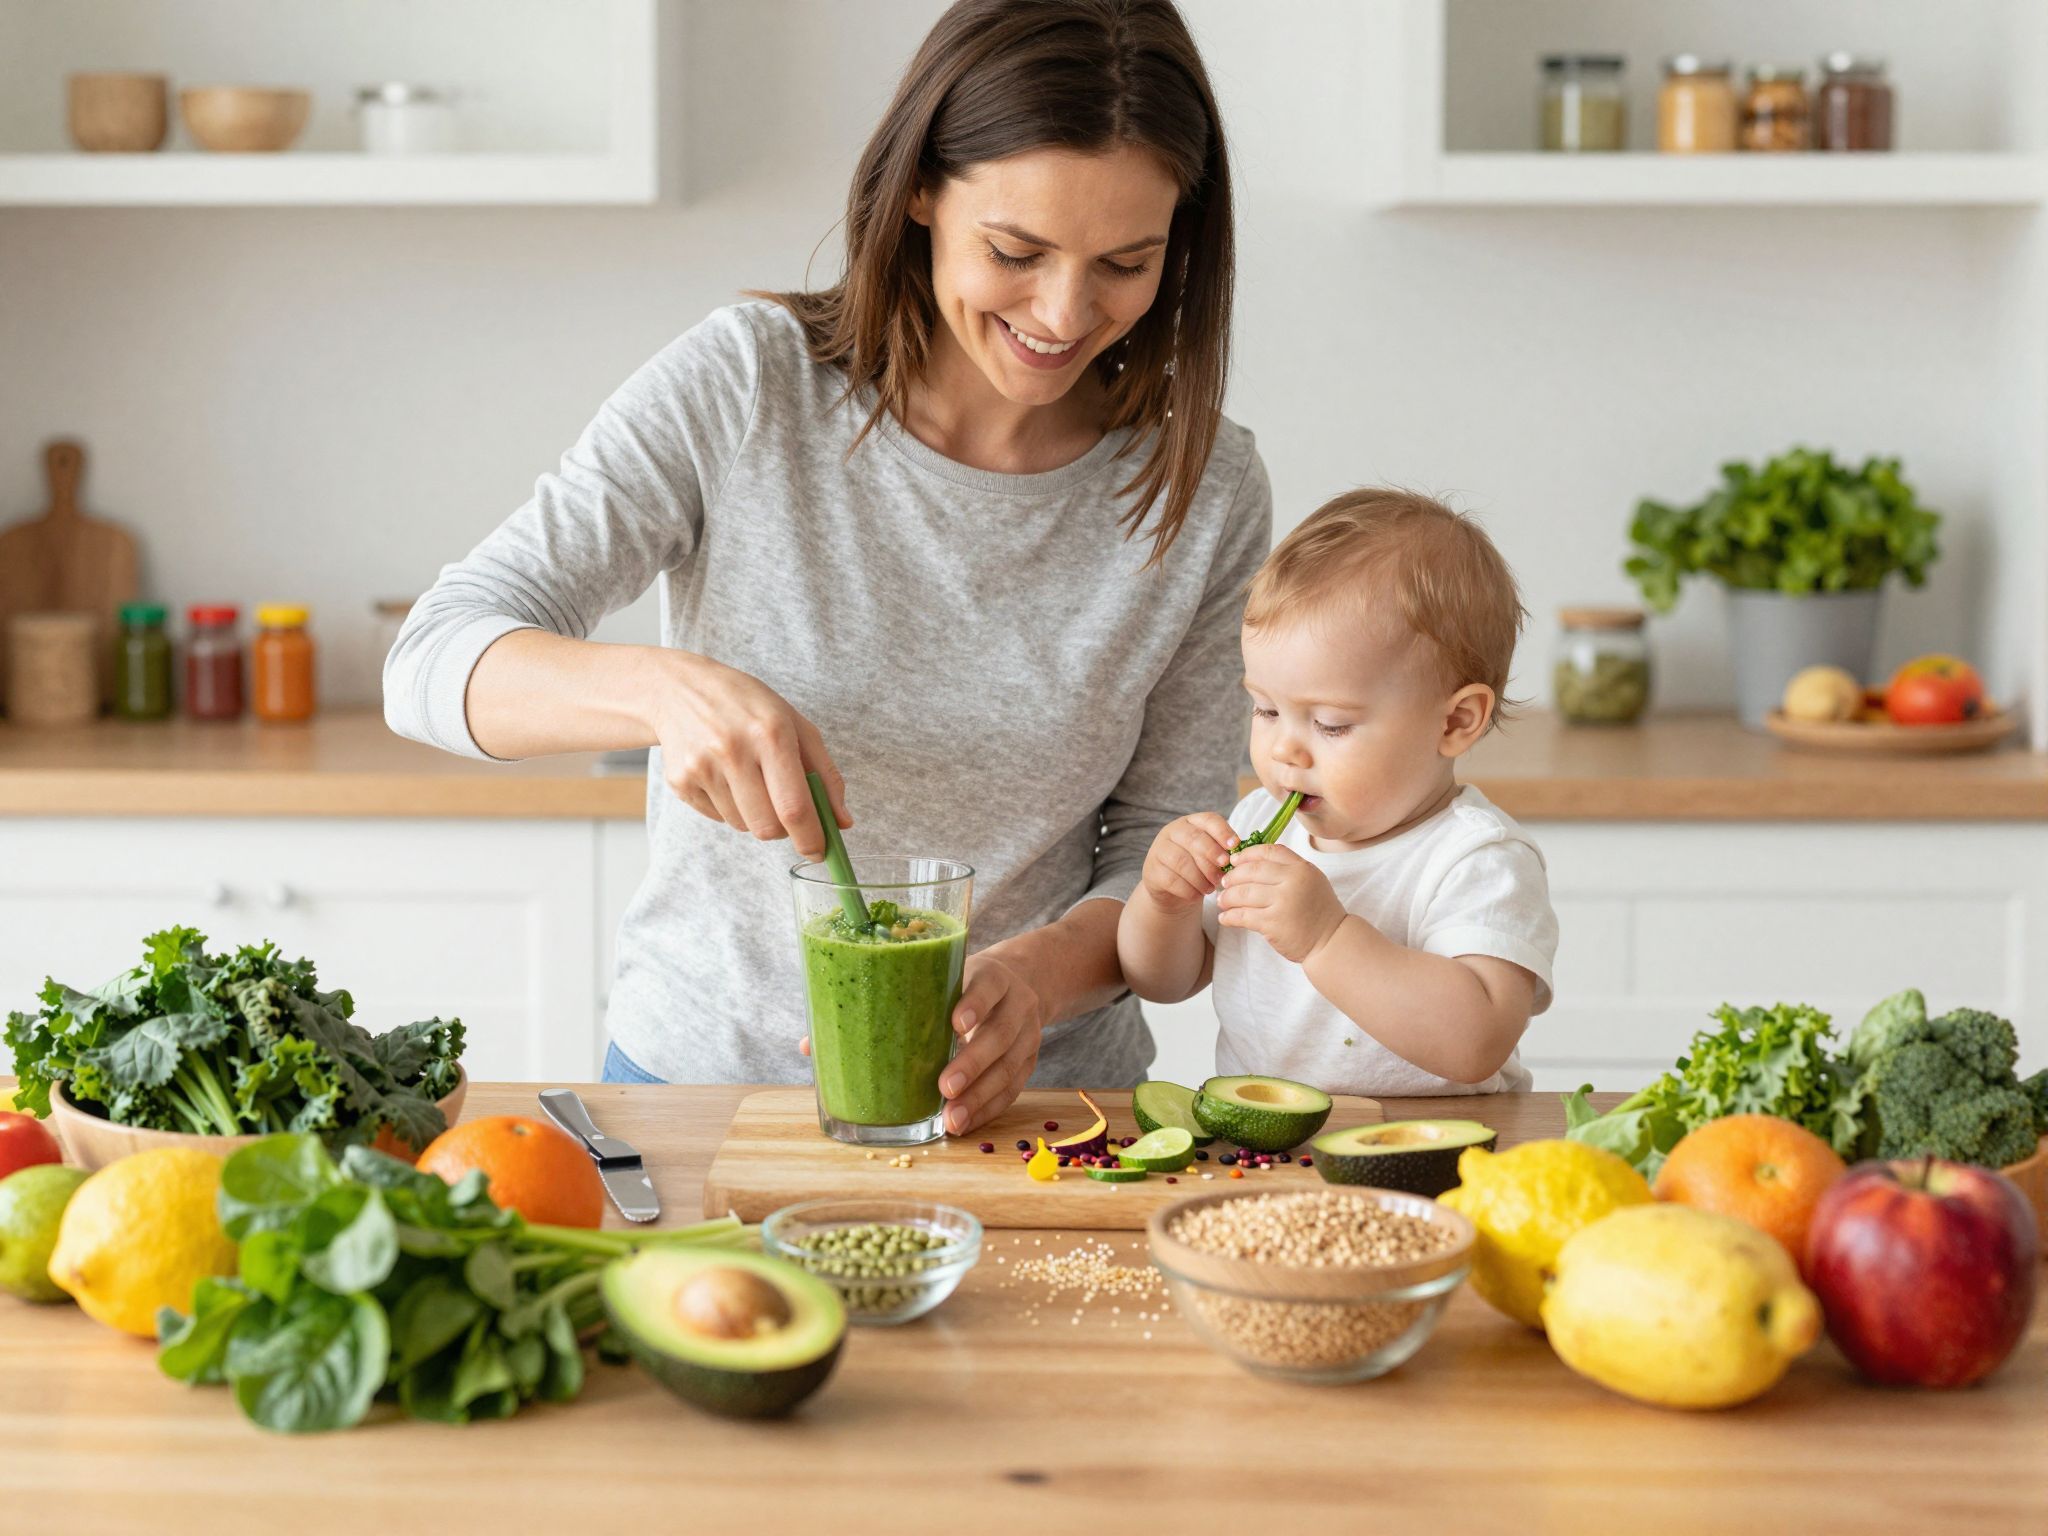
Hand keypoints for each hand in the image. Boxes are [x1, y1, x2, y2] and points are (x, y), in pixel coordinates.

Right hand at [646, 652, 848, 858]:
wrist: (680, 689)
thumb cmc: (748, 706)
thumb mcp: (795, 724)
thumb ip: (825, 774)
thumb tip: (842, 822)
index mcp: (770, 733)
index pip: (794, 806)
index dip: (811, 838)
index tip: (821, 852)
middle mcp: (733, 750)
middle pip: (767, 827)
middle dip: (784, 831)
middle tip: (786, 812)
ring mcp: (701, 768)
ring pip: (743, 826)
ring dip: (755, 816)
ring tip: (749, 778)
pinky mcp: (679, 781)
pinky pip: (718, 818)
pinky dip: (730, 808)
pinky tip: (724, 776)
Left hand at [794, 951, 1043, 1134]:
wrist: (1022, 981)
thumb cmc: (958, 983)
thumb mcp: (933, 976)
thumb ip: (883, 1003)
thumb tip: (809, 1045)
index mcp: (991, 975)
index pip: (987, 985)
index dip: (974, 1002)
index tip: (953, 1023)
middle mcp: (1015, 1003)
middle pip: (1000, 1033)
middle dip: (972, 1061)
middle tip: (943, 1086)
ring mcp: (1028, 1034)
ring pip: (1009, 1067)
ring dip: (980, 1096)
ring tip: (951, 1119)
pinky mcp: (1030, 1061)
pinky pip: (1013, 1090)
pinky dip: (989, 1109)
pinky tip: (965, 1124)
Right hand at [1139, 812, 1238, 910]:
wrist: (1172, 889)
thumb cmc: (1198, 868)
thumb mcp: (1210, 856)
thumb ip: (1223, 852)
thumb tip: (1240, 856)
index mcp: (1192, 822)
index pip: (1209, 820)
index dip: (1223, 832)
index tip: (1234, 846)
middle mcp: (1173, 831)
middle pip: (1195, 839)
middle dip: (1212, 857)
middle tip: (1223, 873)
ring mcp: (1159, 849)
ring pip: (1182, 861)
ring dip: (1201, 878)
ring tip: (1211, 888)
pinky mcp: (1151, 869)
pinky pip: (1171, 880)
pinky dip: (1189, 890)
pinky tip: (1197, 895)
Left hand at [1216, 843, 1346, 963]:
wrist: (1331, 940)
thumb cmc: (1319, 910)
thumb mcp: (1311, 880)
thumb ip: (1288, 868)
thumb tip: (1252, 861)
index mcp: (1302, 868)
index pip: (1268, 852)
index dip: (1247, 854)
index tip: (1235, 861)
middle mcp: (1292, 882)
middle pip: (1251, 871)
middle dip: (1233, 876)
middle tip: (1224, 883)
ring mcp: (1282, 903)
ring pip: (1243, 893)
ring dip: (1228, 897)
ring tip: (1222, 901)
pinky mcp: (1273, 924)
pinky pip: (1243, 916)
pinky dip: (1229, 916)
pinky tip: (1225, 918)